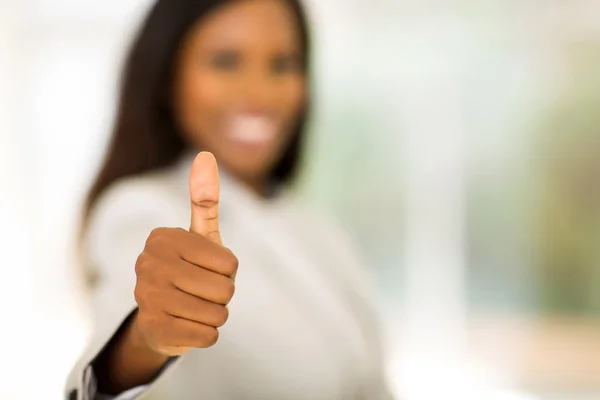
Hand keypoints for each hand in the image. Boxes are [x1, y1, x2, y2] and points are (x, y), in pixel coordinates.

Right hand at [132, 152, 237, 355]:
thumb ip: (204, 200)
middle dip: (223, 295)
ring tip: (194, 307)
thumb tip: (204, 155)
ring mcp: (146, 297)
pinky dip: (206, 334)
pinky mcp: (152, 329)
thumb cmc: (189, 270)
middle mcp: (148, 264)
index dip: (228, 271)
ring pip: (218, 314)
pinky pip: (207, 336)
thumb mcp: (200, 237)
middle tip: (202, 291)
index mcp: (163, 238)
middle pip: (225, 290)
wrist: (160, 316)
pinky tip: (187, 325)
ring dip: (215, 315)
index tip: (208, 268)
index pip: (229, 262)